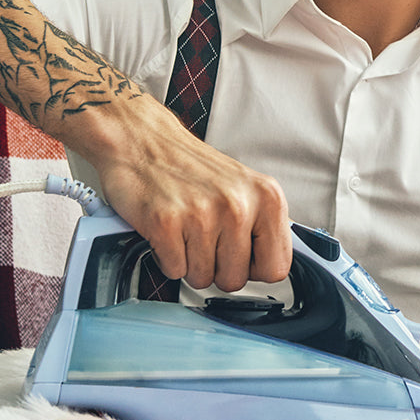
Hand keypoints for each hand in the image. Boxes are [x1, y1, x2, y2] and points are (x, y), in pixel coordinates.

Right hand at [76, 93, 292, 291]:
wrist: (142, 139)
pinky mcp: (166, 223)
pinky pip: (174, 271)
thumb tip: (271, 265)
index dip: (253, 269)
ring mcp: (202, 214)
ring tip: (184, 229)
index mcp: (267, 196)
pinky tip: (167, 230)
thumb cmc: (191, 167)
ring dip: (189, 262)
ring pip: (202, 279)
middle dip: (216, 268)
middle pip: (236, 280)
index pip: (277, 268)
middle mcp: (239, 205)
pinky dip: (166, 257)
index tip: (239, 255)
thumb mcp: (245, 189)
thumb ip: (262, 227)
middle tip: (203, 237)